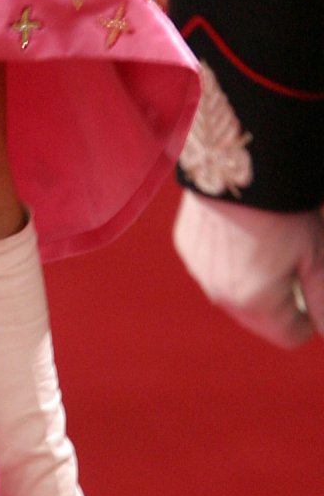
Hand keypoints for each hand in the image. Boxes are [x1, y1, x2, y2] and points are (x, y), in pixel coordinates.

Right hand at [173, 190, 322, 347]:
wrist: (235, 160)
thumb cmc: (282, 209)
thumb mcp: (316, 255)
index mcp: (254, 302)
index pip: (289, 336)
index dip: (310, 318)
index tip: (314, 286)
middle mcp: (219, 293)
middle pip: (260, 319)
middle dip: (281, 300)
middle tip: (294, 260)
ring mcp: (198, 269)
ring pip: (235, 293)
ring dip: (253, 280)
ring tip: (266, 241)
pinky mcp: (186, 245)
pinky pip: (212, 267)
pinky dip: (229, 258)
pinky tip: (241, 228)